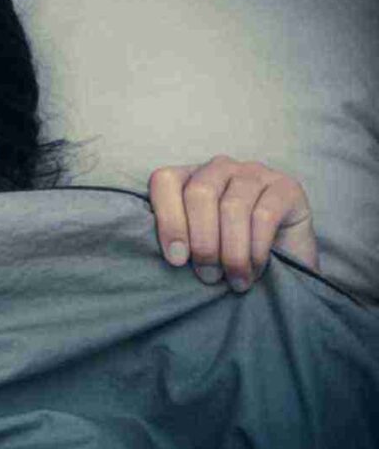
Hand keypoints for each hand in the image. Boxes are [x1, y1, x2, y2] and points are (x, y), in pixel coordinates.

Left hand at [148, 154, 317, 292]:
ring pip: (232, 207)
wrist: (285, 265)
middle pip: (199, 193)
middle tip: (207, 276)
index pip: (165, 181)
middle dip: (201, 241)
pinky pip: (264, 215)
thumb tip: (162, 256)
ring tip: (233, 280)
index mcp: (188, 178)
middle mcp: (219, 168)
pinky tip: (254, 270)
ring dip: (231, 252)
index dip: (168, 220)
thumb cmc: (229, 258)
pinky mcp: (287, 187)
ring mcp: (254, 173)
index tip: (176, 260)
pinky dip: (255, 249)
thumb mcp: (196, 248)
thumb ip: (177, 242)